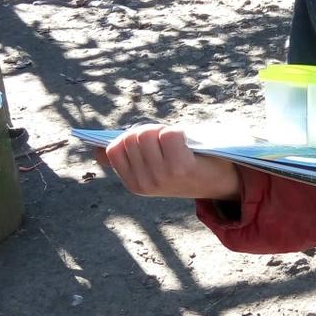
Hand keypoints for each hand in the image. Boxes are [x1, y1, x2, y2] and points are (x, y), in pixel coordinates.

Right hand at [102, 125, 241, 199]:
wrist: (220, 183)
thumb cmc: (183, 168)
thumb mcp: (152, 167)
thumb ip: (127, 159)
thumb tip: (95, 150)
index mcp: (134, 184)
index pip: (114, 148)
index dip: (130, 137)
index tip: (149, 143)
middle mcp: (145, 183)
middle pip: (132, 137)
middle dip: (148, 131)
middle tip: (167, 141)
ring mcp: (162, 177)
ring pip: (148, 134)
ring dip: (163, 130)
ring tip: (177, 143)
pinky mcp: (181, 168)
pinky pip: (169, 134)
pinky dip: (178, 132)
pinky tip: (187, 145)